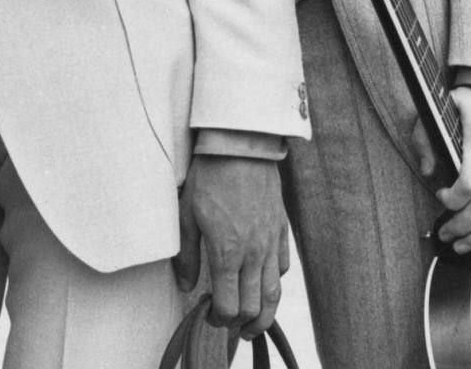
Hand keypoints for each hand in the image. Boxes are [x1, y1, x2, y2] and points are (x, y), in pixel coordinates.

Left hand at [176, 155, 287, 338]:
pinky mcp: (282, 230)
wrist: (240, 146)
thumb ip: (188, 255)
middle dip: (240, 324)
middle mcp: (254, 254)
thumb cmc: (208, 176)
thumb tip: (186, 286)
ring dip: (263, 315)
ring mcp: (271, 243)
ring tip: (251, 324)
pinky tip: (263, 282)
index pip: (228, 306)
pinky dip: (274, 282)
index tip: (209, 317)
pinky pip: (283, 268)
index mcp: (227, 253)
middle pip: (254, 307)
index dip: (218, 319)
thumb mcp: (186, 213)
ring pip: (274, 294)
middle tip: (227, 325)